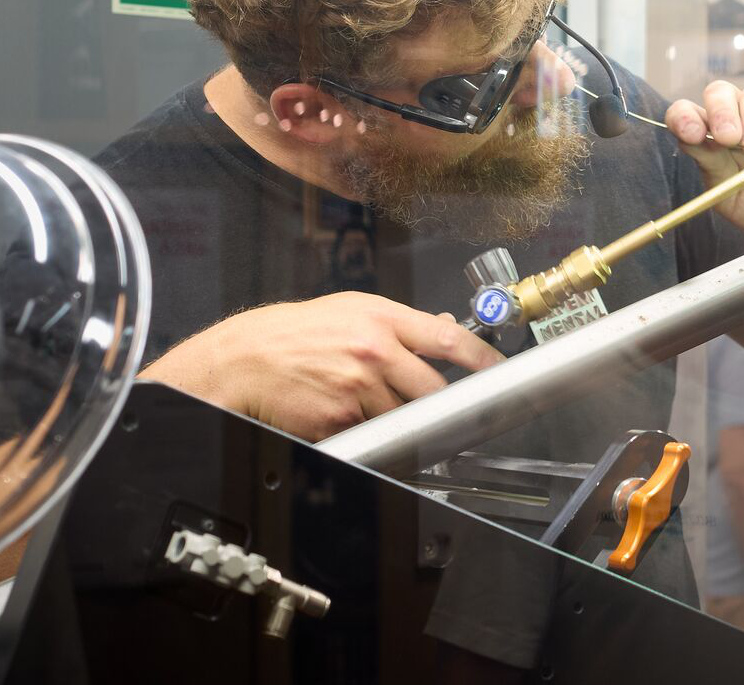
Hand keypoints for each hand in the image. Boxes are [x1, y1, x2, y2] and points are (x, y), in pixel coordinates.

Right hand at [139, 291, 500, 440]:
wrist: (246, 360)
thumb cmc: (297, 333)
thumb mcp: (351, 310)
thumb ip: (401, 324)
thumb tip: (444, 328)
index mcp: (382, 319)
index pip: (448, 338)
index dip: (481, 358)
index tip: (498, 371)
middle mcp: (375, 352)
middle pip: (433, 390)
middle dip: (441, 404)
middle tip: (443, 411)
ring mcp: (358, 388)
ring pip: (404, 417)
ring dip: (400, 421)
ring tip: (374, 407)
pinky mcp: (340, 419)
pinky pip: (372, 433)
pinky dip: (369, 432)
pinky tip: (349, 416)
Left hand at [665, 82, 743, 240]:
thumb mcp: (731, 195)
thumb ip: (711, 165)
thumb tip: (686, 139)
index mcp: (712, 141)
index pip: (687, 113)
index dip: (683, 117)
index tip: (691, 135)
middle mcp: (738, 121)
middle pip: (719, 92)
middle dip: (720, 111)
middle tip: (728, 139)